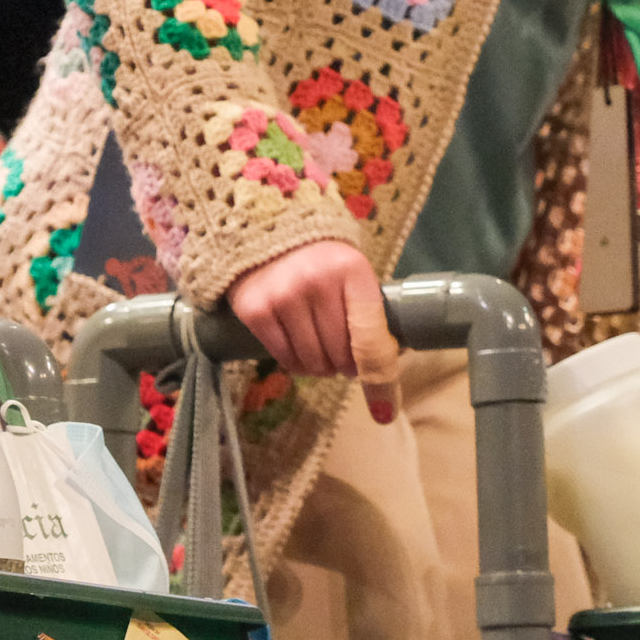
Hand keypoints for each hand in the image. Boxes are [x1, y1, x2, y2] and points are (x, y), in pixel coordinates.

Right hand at [225, 240, 399, 422]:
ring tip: (319, 346)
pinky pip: (284, 358)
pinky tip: (298, 347)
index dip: (380, 379)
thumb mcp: (353, 274)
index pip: (371, 340)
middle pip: (341, 356)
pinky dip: (295, 362)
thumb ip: (368, 315)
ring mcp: (282, 296)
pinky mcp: (254, 309)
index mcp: (352, 271)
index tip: (385, 411)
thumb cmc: (321, 257)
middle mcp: (317, 282)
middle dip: (347, 365)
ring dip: (321, 366)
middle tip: (343, 354)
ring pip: (313, 362)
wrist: (264, 228)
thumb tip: (384, 370)